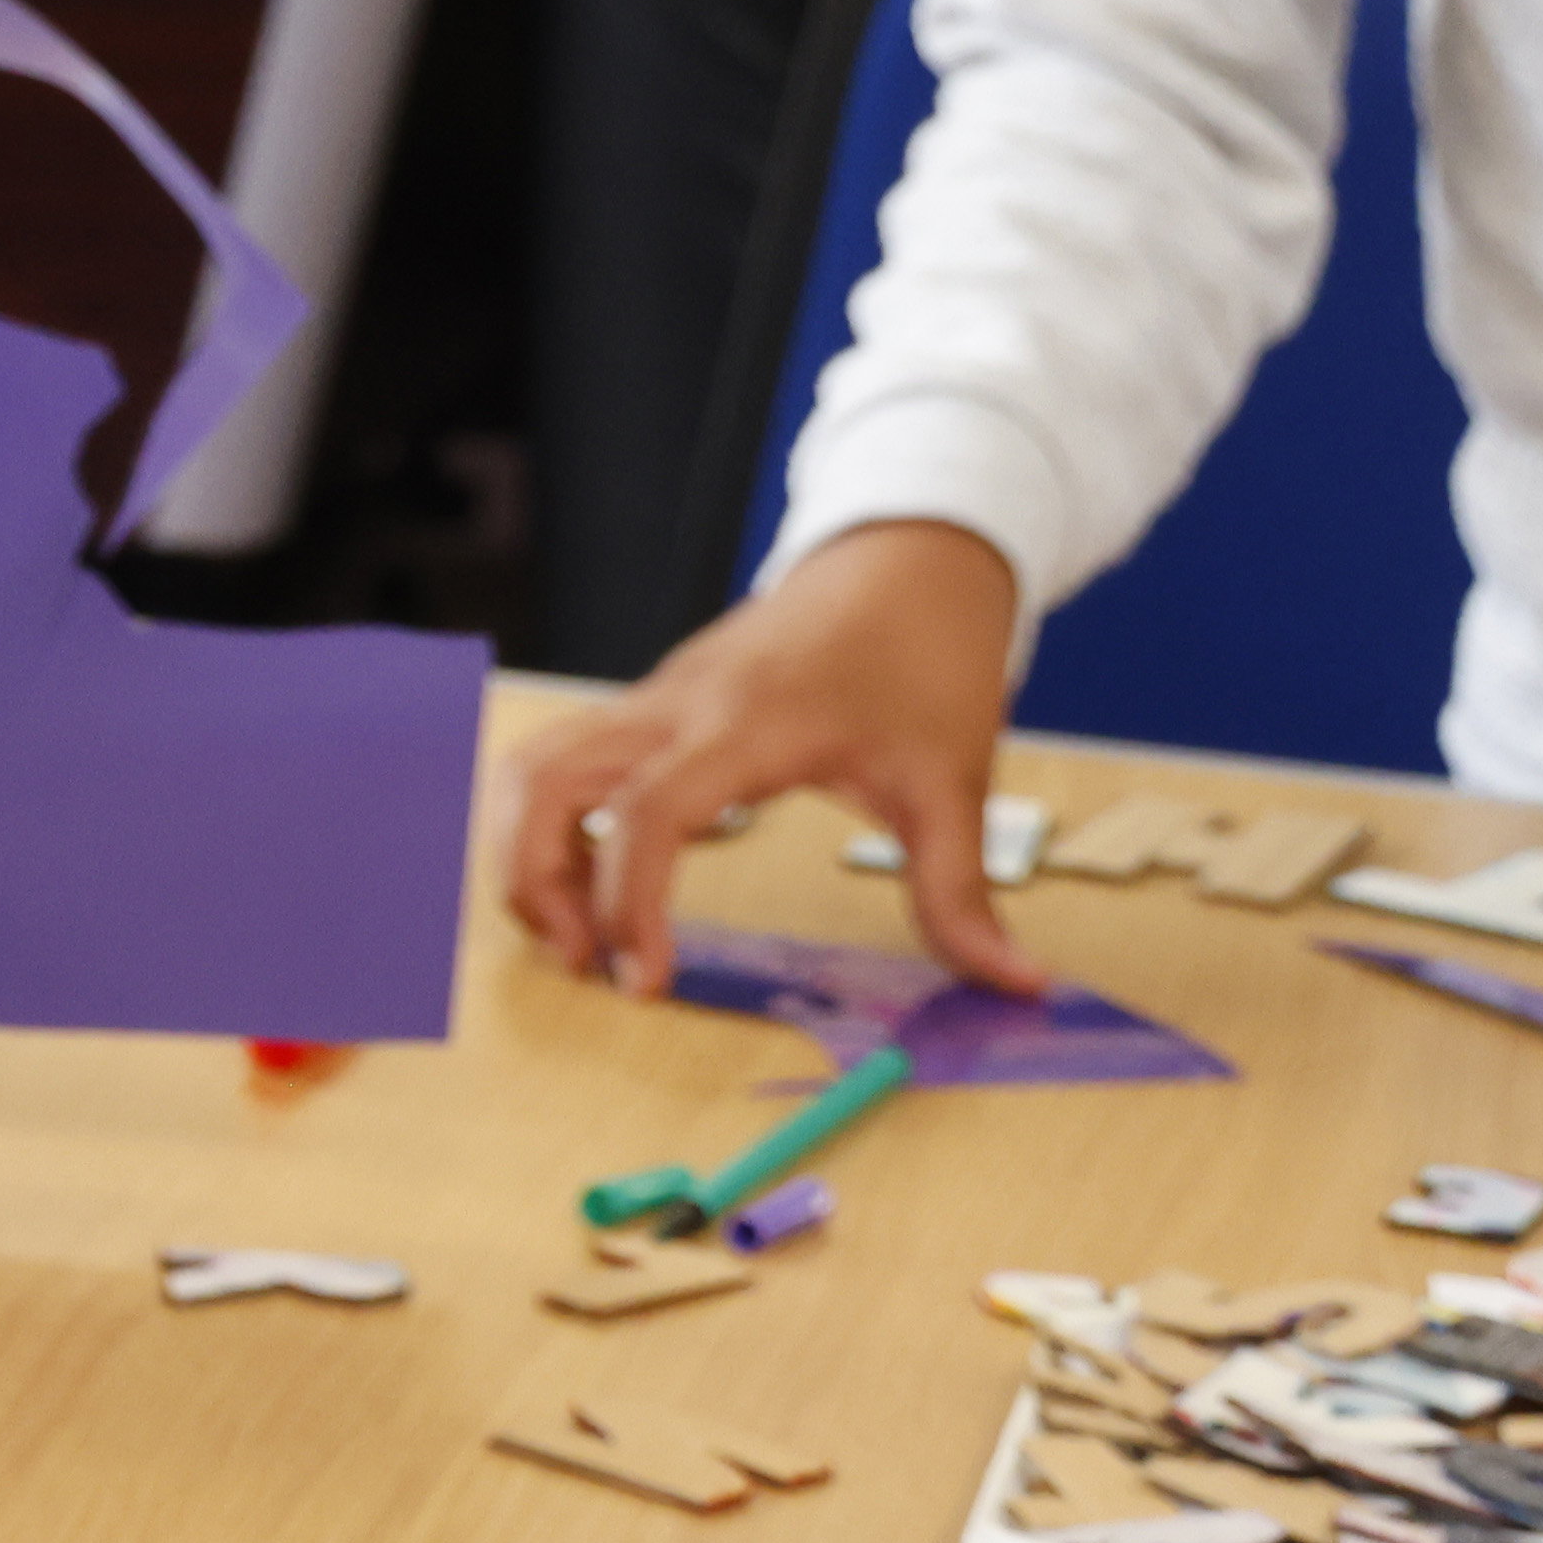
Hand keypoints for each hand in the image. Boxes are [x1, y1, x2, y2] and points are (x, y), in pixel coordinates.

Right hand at [504, 521, 1037, 998]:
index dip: (627, 903)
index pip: (647, 813)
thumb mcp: (953, 781)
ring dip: (525, 853)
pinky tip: (600, 877)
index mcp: (746, 724)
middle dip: (533, 882)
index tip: (644, 978)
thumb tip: (1017, 984)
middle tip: (584, 963)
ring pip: (531, 768)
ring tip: (574, 931)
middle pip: (542, 783)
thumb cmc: (927, 658)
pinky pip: (560, 763)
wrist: (908, 558)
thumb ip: (962, 892)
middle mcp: (675, 706)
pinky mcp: (649, 706)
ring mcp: (651, 700)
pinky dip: (550, 826)